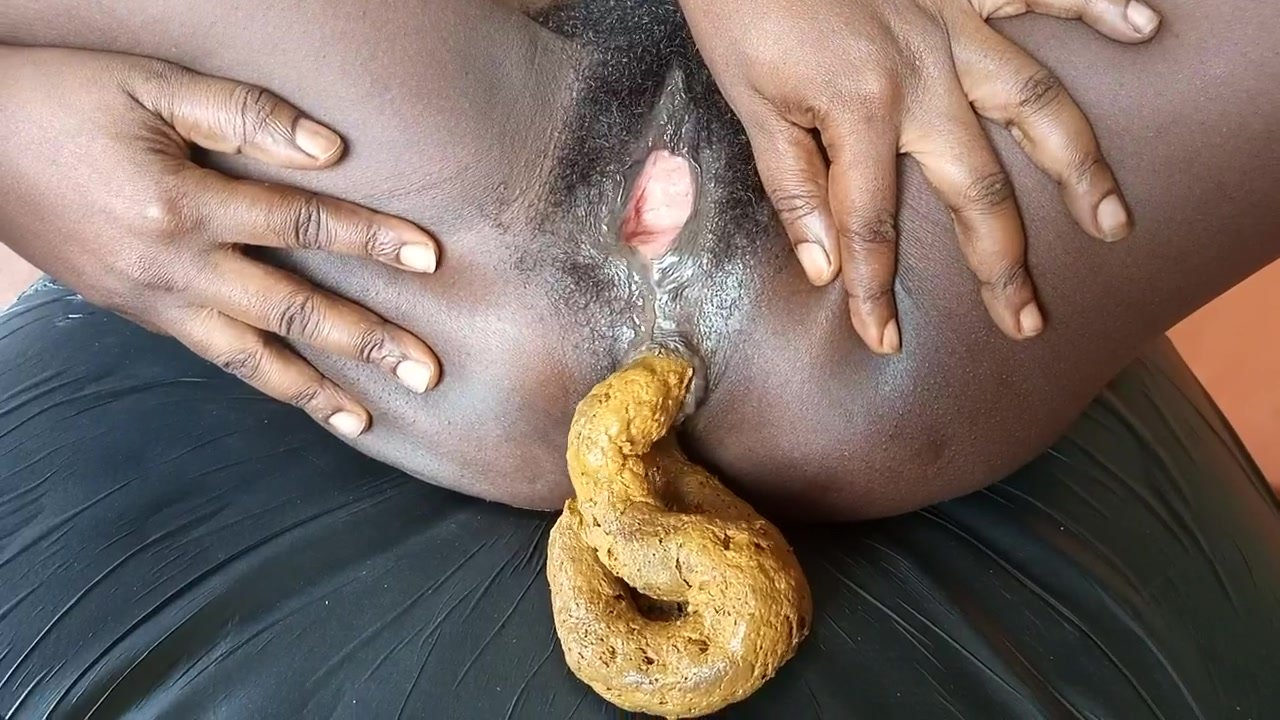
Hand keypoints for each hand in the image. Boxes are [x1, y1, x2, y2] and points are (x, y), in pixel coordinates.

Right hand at [0, 46, 441, 437]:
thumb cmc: (61, 100)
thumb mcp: (148, 85)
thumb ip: (242, 115)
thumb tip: (329, 151)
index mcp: (182, 207)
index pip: (303, 224)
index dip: (372, 240)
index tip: (431, 259)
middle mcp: (172, 268)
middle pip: (290, 313)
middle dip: (365, 344)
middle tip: (428, 373)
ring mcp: (151, 301)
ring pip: (248, 360)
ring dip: (314, 392)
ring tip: (368, 421)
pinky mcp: (134, 314)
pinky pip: (212, 356)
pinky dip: (260, 380)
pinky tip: (297, 395)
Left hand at [678, 0, 1160, 351]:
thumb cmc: (742, 12)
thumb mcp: (749, 104)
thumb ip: (794, 185)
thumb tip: (824, 268)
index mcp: (860, 108)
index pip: (871, 223)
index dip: (876, 290)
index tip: (884, 340)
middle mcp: (924, 74)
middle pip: (976, 185)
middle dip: (1003, 262)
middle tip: (1028, 321)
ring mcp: (953, 25)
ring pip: (1036, 101)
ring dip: (1078, 166)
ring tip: (1111, 221)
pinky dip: (1099, 4)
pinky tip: (1145, 28)